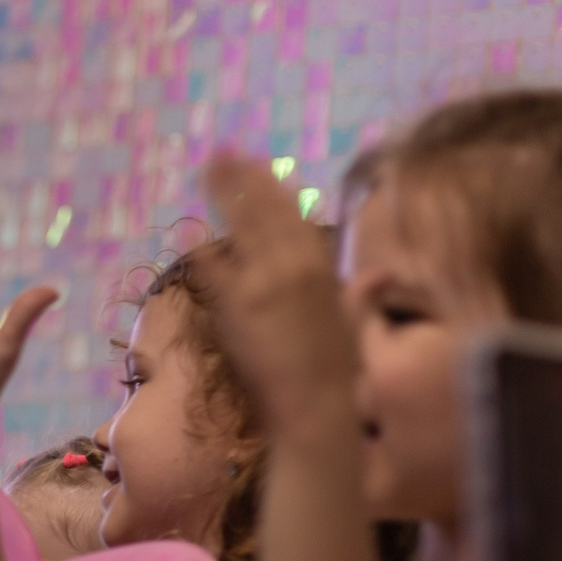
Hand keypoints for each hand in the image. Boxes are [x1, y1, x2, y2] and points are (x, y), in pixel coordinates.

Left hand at [192, 153, 356, 434]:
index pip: (293, 216)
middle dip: (242, 179)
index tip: (257, 165)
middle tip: (220, 151)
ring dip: (222, 196)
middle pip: (263, 211)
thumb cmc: (339, 372)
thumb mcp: (354, 324)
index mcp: (321, 268)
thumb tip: (376, 275)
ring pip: (239, 229)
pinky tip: (185, 230)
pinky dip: (199, 250)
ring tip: (206, 168)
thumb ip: (359, 294)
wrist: (315, 409)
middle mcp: (291, 268)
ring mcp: (260, 287)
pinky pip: (212, 272)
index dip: (272, 188)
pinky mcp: (234, 312)